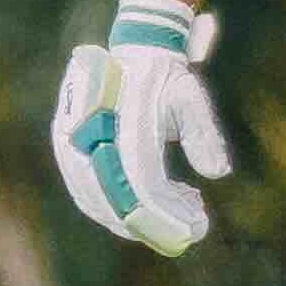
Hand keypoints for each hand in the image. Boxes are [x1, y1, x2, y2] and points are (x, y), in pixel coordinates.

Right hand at [53, 0, 231, 254]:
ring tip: (179, 215)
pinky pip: (85, 194)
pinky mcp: (66, 151)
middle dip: (153, 226)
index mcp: (124, 118)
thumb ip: (204, 133)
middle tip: (191, 231)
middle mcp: (88, 131)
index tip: (198, 227)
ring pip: (95, 203)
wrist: (133, 55)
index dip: (168, 213)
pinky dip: (116, 211)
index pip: (141, 181)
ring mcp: (70, 142)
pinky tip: (155, 207)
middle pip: (114, 200)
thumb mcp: (192, 97)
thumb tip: (219, 172)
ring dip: (136, 222)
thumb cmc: (166, 78)